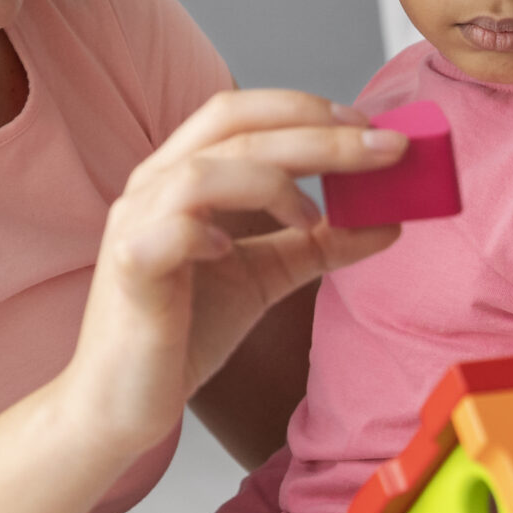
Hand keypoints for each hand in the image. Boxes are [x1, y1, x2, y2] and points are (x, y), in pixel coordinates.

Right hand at [63, 90, 402, 456]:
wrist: (122, 403)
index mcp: (181, 175)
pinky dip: (204, 232)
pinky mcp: (130, 273)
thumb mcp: (265, 276)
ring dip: (272, 183)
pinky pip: (165, 234)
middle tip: (381, 148)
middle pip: (234, 130)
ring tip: (312, 218)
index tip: (368, 125)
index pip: (241, 113)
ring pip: (203, 172)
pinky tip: (231, 250)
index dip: (304, 109)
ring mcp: (134, 226)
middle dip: (316, 134)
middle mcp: (152, 187)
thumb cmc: (184, 332)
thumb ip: (318, 244)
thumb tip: (390, 222)